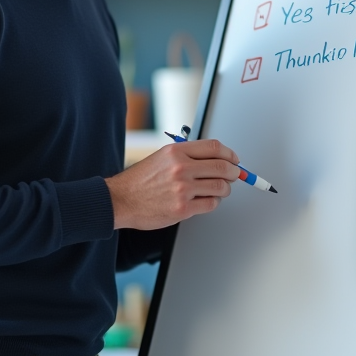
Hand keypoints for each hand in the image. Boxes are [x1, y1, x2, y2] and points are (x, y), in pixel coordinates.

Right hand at [106, 139, 240, 229]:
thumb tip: (216, 159)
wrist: (121, 200)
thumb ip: (187, 156)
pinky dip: (213, 202)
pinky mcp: (183, 208)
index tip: (235, 160)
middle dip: (234, 172)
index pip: (214, 147)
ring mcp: (182, 189)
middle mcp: (181, 168)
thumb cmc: (141, 180)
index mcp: (176, 152)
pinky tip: (205, 200)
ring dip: (225, 189)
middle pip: (222, 167)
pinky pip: (211, 204)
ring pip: (220, 187)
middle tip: (234, 175)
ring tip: (219, 189)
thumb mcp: (162, 157)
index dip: (230, 154)